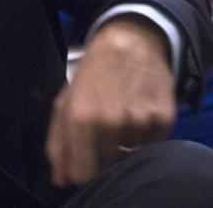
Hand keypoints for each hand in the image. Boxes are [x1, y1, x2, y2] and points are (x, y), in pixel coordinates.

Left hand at [45, 16, 174, 186]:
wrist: (130, 42)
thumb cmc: (92, 73)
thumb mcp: (65, 100)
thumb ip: (58, 141)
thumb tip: (59, 178)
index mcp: (80, 117)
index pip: (81, 173)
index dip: (80, 173)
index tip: (81, 165)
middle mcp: (109, 122)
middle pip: (106, 166)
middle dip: (101, 154)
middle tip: (101, 129)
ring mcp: (138, 121)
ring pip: (130, 154)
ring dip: (123, 142)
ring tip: (119, 114)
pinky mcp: (163, 119)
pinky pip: (152, 143)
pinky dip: (144, 133)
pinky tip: (137, 110)